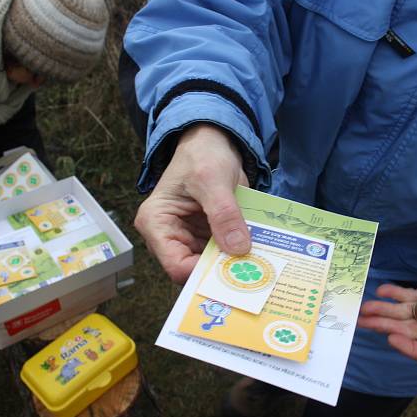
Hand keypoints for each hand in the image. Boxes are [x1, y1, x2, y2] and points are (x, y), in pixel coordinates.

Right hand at [134, 123, 250, 282]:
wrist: (212, 143)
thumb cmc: (202, 155)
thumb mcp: (213, 180)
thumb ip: (224, 214)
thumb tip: (238, 249)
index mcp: (156, 223)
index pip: (176, 265)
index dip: (203, 273)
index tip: (233, 271)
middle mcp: (169, 236)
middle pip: (194, 271)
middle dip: (221, 272)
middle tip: (252, 273)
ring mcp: (189, 238)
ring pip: (211, 266)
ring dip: (234, 266)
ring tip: (260, 265)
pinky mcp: (208, 237)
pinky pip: (223, 254)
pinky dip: (239, 255)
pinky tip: (259, 254)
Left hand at [358, 248, 416, 364]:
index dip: (410, 349)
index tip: (392, 338)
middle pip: (410, 332)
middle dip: (386, 327)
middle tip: (364, 321)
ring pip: (405, 315)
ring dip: (384, 311)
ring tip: (364, 309)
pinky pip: (409, 297)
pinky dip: (395, 294)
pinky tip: (382, 290)